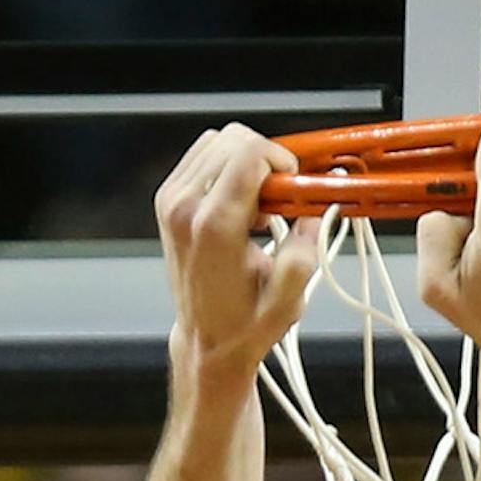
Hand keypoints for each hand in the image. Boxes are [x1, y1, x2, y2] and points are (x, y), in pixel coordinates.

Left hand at [156, 123, 321, 377]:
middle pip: (235, 139)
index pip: (250, 153)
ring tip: (258, 205)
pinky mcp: (168, 198)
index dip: (281, 160)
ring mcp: (172, 200)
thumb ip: (303, 257)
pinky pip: (204, 154)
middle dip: (266, 161)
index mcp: (214, 227)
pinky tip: (239, 202)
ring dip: (246, 163)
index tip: (293, 187)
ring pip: (219, 141)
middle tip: (278, 200)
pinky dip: (227, 167)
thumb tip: (312, 217)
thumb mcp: (286, 303)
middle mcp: (186, 207)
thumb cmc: (242, 324)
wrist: (205, 340)